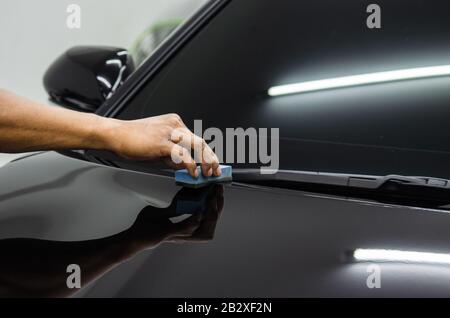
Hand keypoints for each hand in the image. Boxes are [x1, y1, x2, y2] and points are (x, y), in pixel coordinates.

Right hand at [103, 114, 220, 177]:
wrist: (115, 134)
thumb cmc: (132, 140)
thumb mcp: (157, 148)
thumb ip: (172, 157)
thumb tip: (185, 167)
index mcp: (175, 123)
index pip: (196, 139)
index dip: (207, 153)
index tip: (213, 164)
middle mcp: (175, 125)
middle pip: (200, 141)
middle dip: (211, 158)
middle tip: (216, 171)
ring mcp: (169, 132)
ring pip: (196, 145)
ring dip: (205, 162)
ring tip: (207, 174)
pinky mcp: (162, 142)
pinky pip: (182, 154)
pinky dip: (190, 165)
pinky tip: (193, 173)